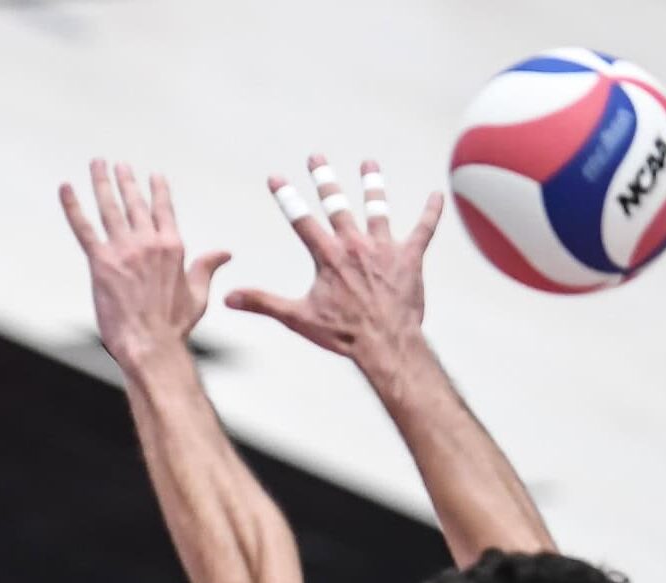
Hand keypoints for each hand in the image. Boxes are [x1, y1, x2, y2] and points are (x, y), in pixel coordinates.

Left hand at [60, 160, 232, 364]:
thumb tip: (224, 253)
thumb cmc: (173, 325)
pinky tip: (66, 189)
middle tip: (118, 165)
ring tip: (98, 164)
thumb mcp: (198, 293)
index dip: (157, 190)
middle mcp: (148, 243)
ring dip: (102, 183)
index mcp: (172, 247)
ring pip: (110, 207)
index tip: (154, 175)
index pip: (163, 210)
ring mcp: (124, 250)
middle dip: (126, 180)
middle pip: (134, 203)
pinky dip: (73, 207)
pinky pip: (84, 227)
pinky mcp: (101, 262)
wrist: (150, 343)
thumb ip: (207, 268)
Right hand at [225, 155, 442, 371]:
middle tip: (316, 157)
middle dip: (324, 178)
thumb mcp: (297, 318)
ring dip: (372, 185)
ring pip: (378, 209)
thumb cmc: (342, 333)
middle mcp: (354, 245)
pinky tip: (437, 195)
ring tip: (369, 164)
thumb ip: (262, 303)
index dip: (287, 197)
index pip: (301, 220)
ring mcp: (384, 249)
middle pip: (336, 204)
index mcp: (327, 257)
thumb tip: (228, 298)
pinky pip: (423, 230)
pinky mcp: (409, 258)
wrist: (385, 343)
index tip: (276, 177)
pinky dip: (430, 212)